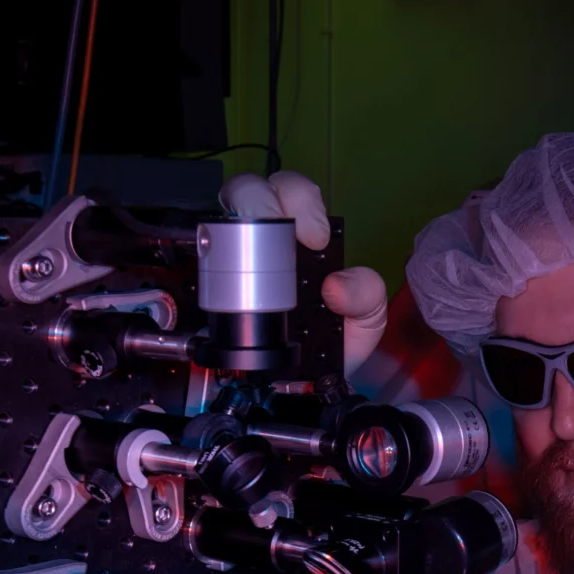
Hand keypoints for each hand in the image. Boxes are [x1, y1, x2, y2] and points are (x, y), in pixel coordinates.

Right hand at [219, 172, 387, 373]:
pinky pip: (206, 262)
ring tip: (251, 259)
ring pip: (222, 217)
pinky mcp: (218, 289)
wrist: (313, 383)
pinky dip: (212, 262)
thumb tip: (336, 284)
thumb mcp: (367, 315)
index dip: (301, 200)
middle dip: (260, 198)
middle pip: (250, 190)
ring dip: (232, 225)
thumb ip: (366, 293)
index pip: (295, 191)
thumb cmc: (337, 339)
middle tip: (279, 234)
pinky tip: (230, 285)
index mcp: (306, 235)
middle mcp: (269, 240)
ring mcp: (239, 262)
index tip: (315, 238)